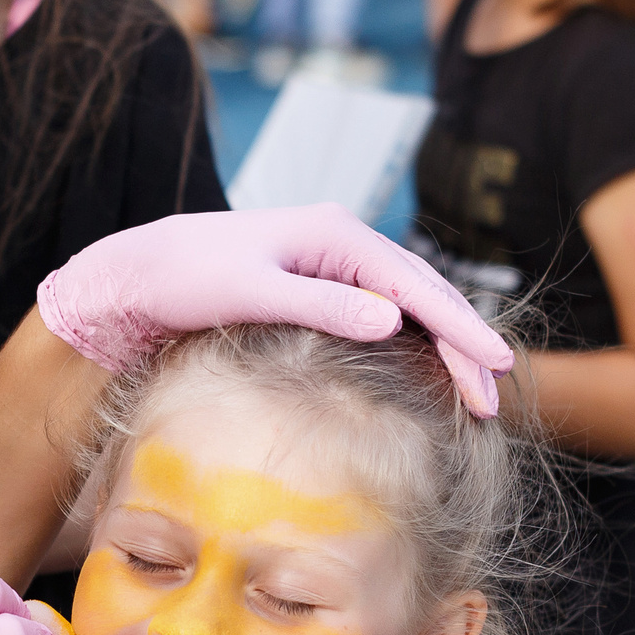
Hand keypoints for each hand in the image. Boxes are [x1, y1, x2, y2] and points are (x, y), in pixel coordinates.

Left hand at [34, 204, 516, 415]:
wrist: (137, 273)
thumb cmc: (184, 278)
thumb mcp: (250, 291)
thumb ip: (321, 304)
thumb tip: (390, 321)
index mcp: (336, 233)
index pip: (417, 287)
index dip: (461, 329)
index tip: (497, 366)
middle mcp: (343, 241)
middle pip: (423, 295)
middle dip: (462, 346)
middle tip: (494, 401)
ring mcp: (333, 262)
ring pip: (406, 306)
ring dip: (442, 348)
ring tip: (474, 395)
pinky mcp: (318, 285)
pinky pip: (381, 313)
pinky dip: (410, 344)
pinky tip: (426, 375)